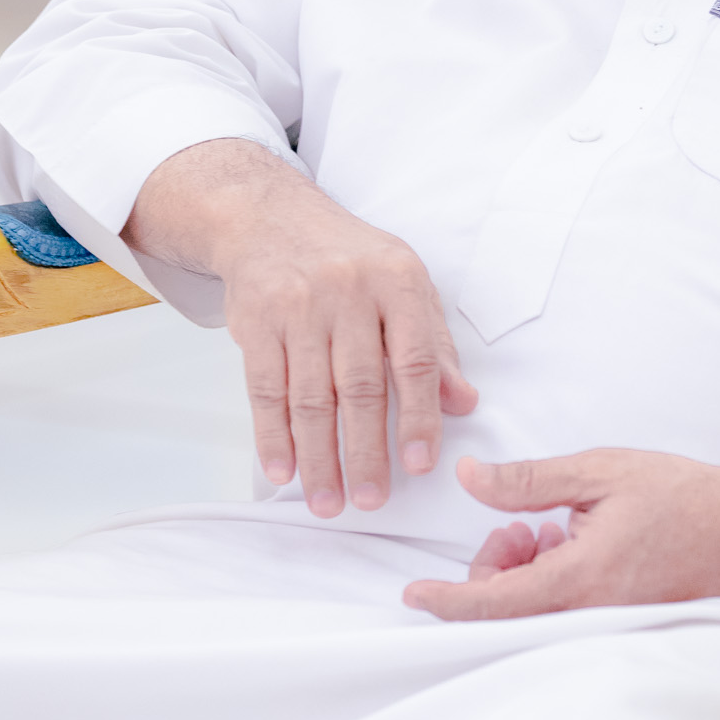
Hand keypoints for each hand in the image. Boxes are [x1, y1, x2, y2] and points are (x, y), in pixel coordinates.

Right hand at [124, 140, 475, 516]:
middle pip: (360, 385)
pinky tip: (283, 471)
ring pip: (310, 396)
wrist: (270, 218)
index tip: (419, 465)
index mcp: (396, 281)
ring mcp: (297, 306)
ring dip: (319, 457)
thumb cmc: (350, 259)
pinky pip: (265, 389)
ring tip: (329, 501)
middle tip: (372, 500)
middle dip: (366, 451)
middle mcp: (347, 291)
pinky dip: (272, 436)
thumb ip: (435, 344)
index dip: (419, 416)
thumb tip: (464, 403)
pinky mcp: (255, 321)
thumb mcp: (405, 284)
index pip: (415, 358)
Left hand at [403, 442, 719, 618]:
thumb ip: (530, 480)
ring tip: (553, 525)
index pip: (494, 603)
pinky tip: (574, 543)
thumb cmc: (685, 496)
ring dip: (524, 571)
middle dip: (494, 565)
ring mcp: (606, 628)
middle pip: (507, 610)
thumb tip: (470, 479)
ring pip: (534, 613)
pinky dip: (551, 581)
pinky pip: (564, 615)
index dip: (445, 600)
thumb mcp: (601, 471)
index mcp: (580, 579)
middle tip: (523, 521)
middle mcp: (590, 616)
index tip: (410, 596)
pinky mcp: (620, 627)